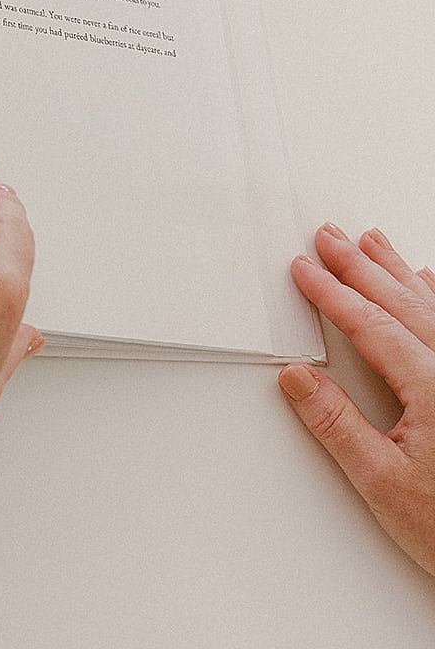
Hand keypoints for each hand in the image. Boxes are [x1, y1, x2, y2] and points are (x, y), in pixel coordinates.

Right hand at [280, 224, 434, 577]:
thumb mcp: (383, 483)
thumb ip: (338, 425)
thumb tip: (300, 381)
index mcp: (434, 388)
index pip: (372, 326)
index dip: (332, 294)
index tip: (304, 270)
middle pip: (404, 303)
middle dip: (361, 267)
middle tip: (330, 237)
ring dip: (398, 272)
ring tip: (372, 244)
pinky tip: (429, 282)